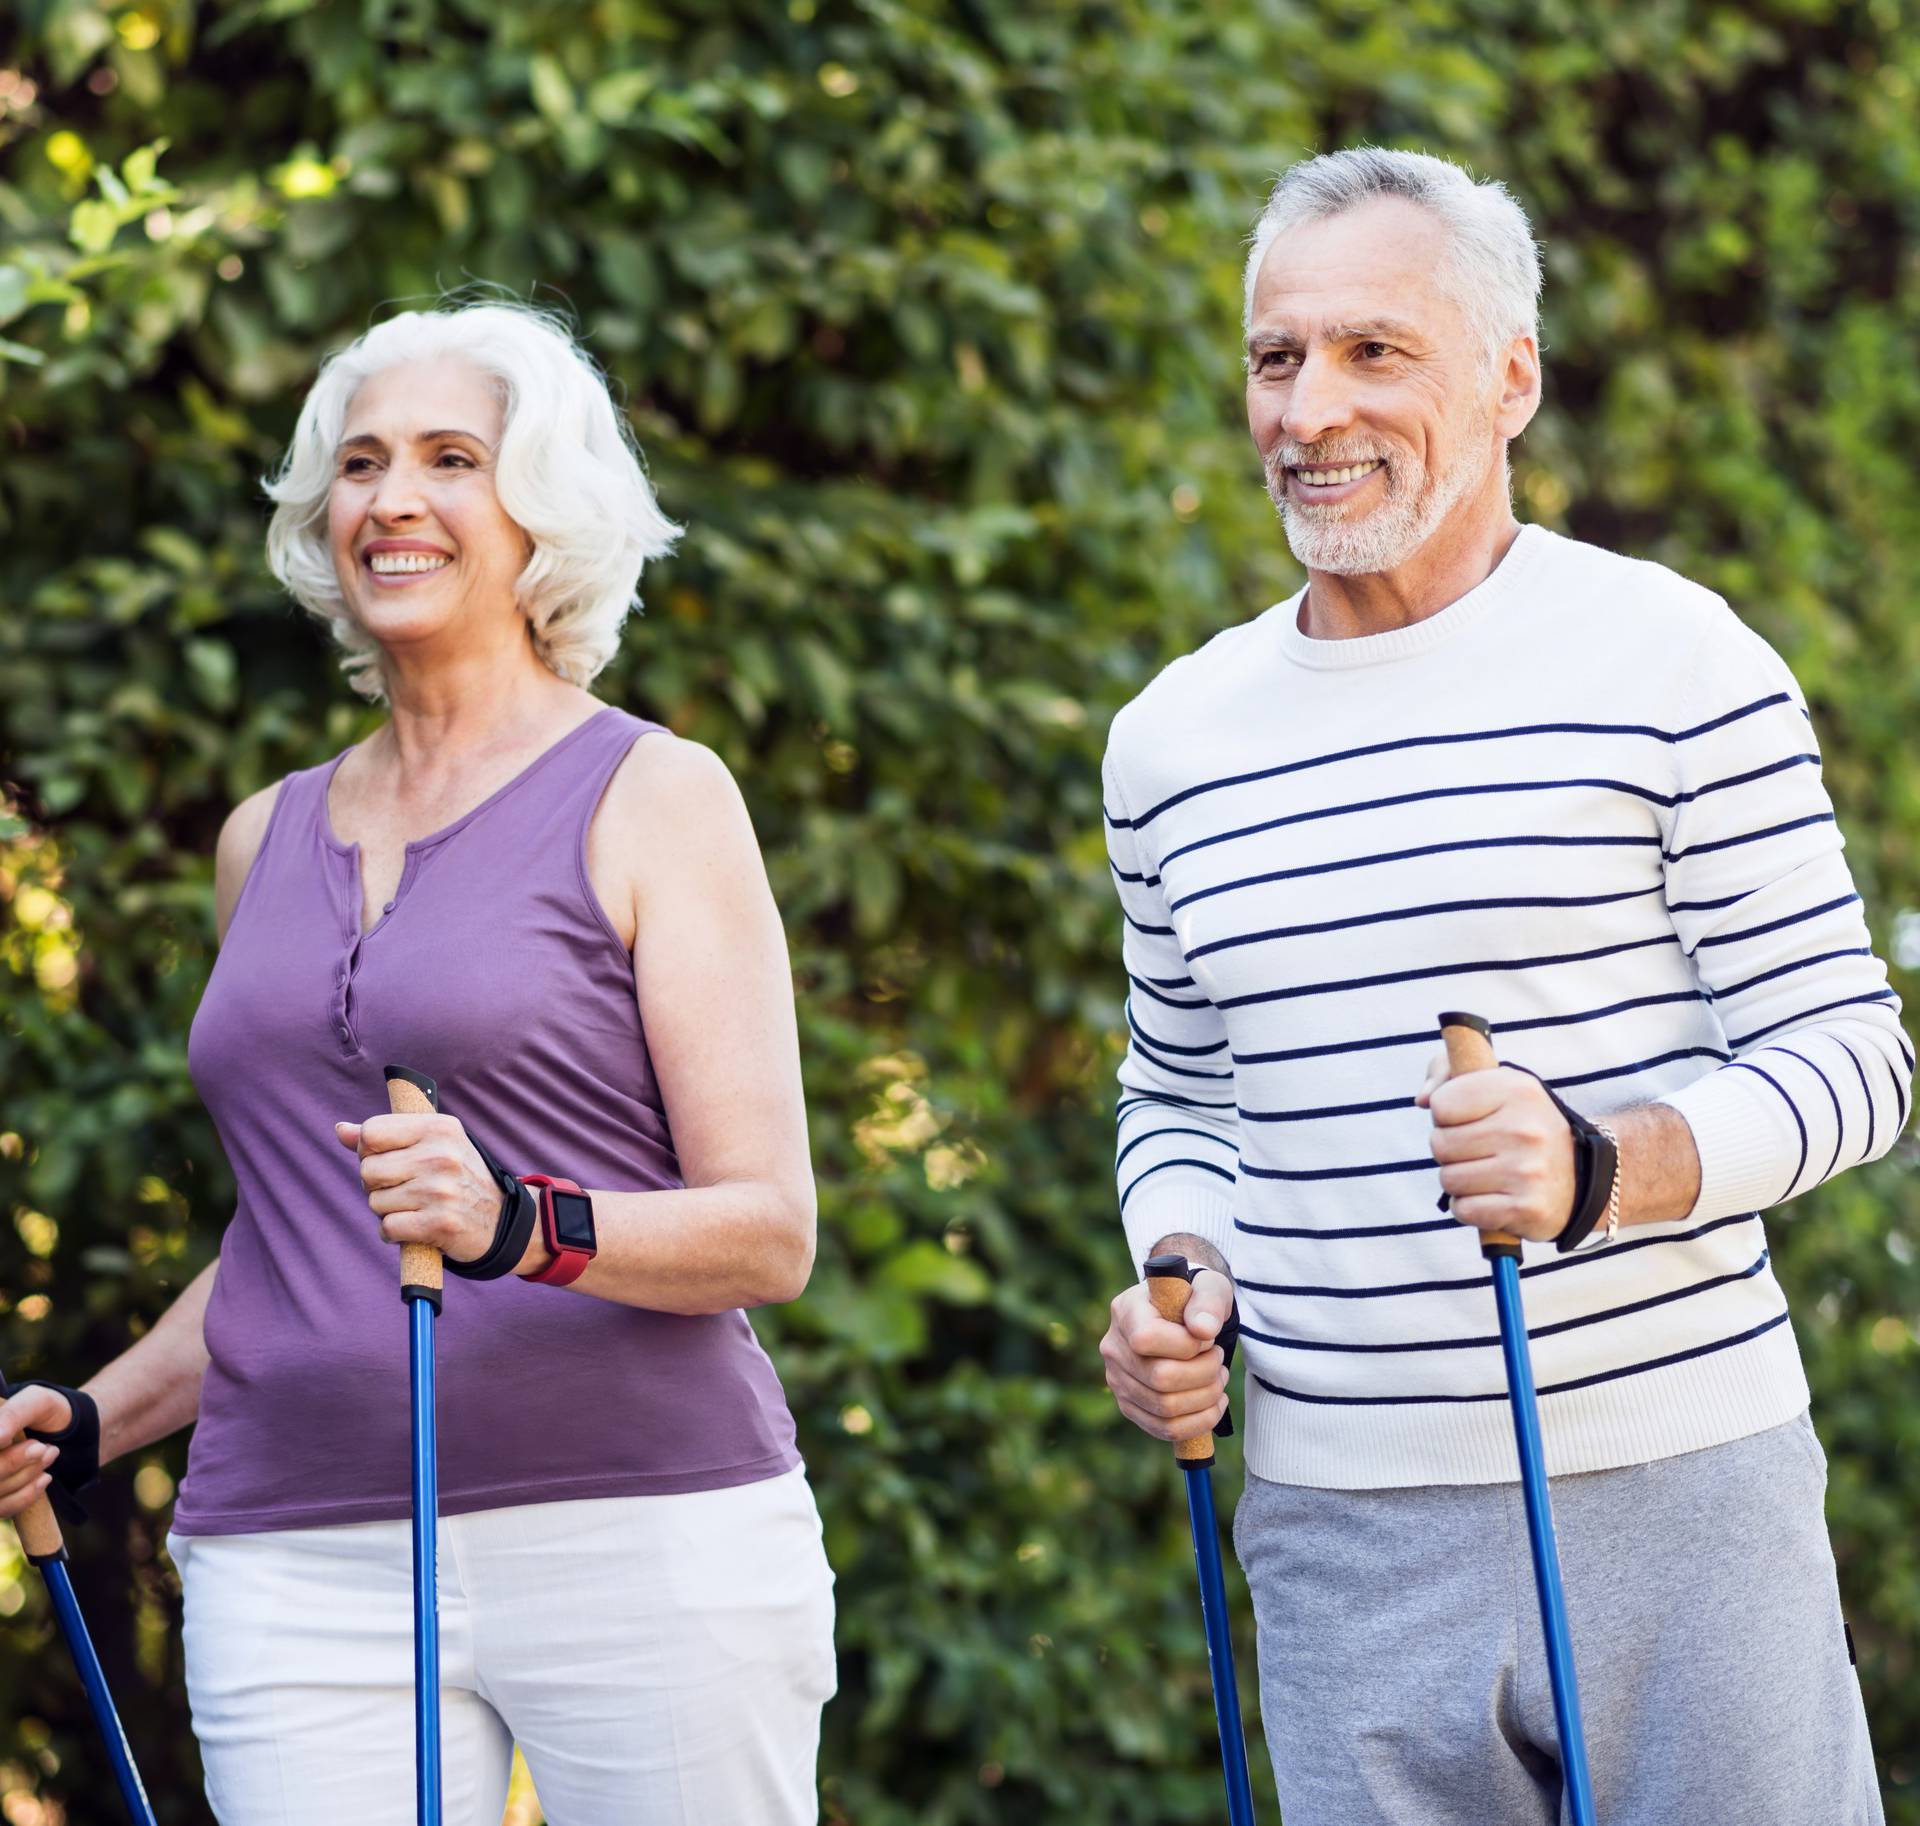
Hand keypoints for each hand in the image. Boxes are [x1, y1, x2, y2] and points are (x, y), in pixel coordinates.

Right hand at [0, 1384, 70, 1520]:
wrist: (77, 1432)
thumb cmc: (52, 1410)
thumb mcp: (37, 1401)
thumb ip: (14, 1414)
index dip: (6, 1459)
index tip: (35, 1445)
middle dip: (13, 1463)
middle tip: (44, 1448)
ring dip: (25, 1476)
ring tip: (50, 1454)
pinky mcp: (0, 1499)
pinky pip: (3, 1509)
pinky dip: (26, 1495)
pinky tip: (45, 1478)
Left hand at [334, 1112, 499, 1263]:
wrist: (500, 1220)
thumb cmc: (456, 1177)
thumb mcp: (431, 1144)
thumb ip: (384, 1136)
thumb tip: (340, 1130)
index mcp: (439, 1127)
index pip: (371, 1132)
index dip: (367, 1150)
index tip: (385, 1158)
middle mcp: (441, 1156)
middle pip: (367, 1170)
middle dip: (375, 1185)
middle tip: (402, 1187)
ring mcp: (441, 1191)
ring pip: (375, 1202)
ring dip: (386, 1210)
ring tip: (413, 1207)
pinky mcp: (440, 1224)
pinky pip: (387, 1228)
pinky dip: (392, 1233)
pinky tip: (412, 1227)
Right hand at [1099, 1269, 1232, 1443]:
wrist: (1182, 1315)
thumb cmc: (1194, 1298)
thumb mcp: (1207, 1287)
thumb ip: (1207, 1301)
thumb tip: (1204, 1331)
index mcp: (1125, 1310)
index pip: (1147, 1338)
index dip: (1186, 1344)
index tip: (1207, 1337)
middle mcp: (1113, 1347)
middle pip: (1160, 1378)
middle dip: (1204, 1372)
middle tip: (1219, 1359)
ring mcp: (1117, 1380)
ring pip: (1165, 1407)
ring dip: (1206, 1397)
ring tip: (1219, 1377)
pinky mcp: (1129, 1406)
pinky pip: (1165, 1428)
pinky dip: (1199, 1421)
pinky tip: (1214, 1401)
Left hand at [1416, 1049, 1575, 1242]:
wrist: (1583, 1178)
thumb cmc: (1522, 1125)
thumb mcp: (1494, 1083)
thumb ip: (1446, 1072)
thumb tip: (1422, 1100)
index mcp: (1517, 1089)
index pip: (1441, 1105)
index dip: (1445, 1115)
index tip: (1467, 1119)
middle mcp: (1525, 1129)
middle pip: (1440, 1144)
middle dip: (1449, 1151)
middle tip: (1477, 1151)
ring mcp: (1528, 1171)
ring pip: (1448, 1179)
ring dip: (1459, 1181)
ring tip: (1486, 1173)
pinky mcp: (1527, 1208)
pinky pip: (1464, 1210)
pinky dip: (1469, 1208)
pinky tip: (1490, 1197)